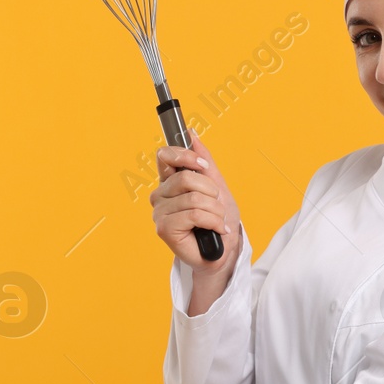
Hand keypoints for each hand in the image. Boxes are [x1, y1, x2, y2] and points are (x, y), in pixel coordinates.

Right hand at [149, 132, 241, 284]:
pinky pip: (195, 215)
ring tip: (217, 220)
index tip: (203, 166)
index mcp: (170, 182)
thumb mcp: (216, 185)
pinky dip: (214, 222)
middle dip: (211, 191)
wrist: (224, 249)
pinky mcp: (164, 229)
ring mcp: (160, 212)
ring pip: (194, 198)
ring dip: (215, 210)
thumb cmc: (218, 219)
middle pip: (186, 178)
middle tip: (216, 204)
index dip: (185, 156)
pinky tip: (216, 230)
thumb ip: (204, 161)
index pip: (165, 156)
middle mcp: (160, 195)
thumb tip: (192, 134)